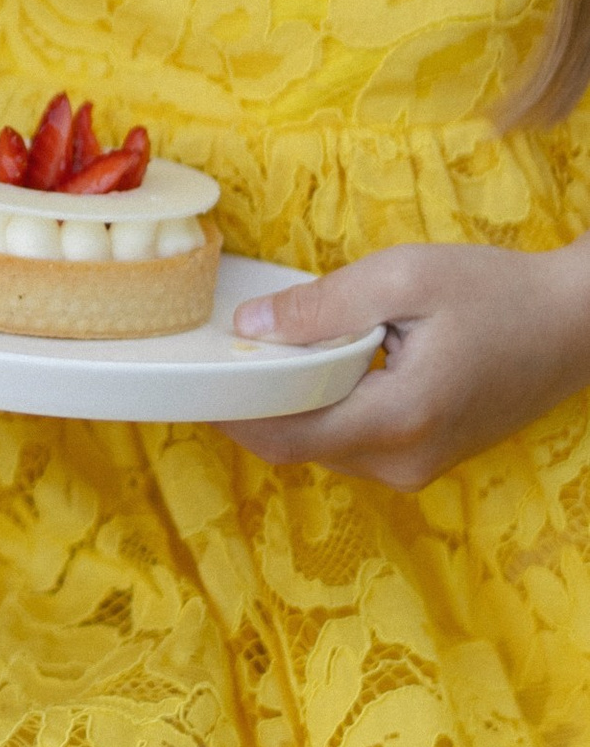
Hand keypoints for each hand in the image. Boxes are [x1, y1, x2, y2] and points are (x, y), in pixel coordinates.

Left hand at [217, 239, 589, 490]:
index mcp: (398, 420)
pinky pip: (353, 441)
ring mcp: (416, 468)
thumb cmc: (498, 293)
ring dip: (295, 404)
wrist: (576, 325)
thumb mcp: (406, 278)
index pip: (285, 437)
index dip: (232, 409)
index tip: (195, 375)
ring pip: (323, 445)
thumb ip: (324, 307)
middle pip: (299, 444)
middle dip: (259, 401)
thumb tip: (250, 326)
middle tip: (229, 349)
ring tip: (281, 348)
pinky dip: (328, 408)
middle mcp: (404, 462)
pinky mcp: (423, 459)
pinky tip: (327, 365)